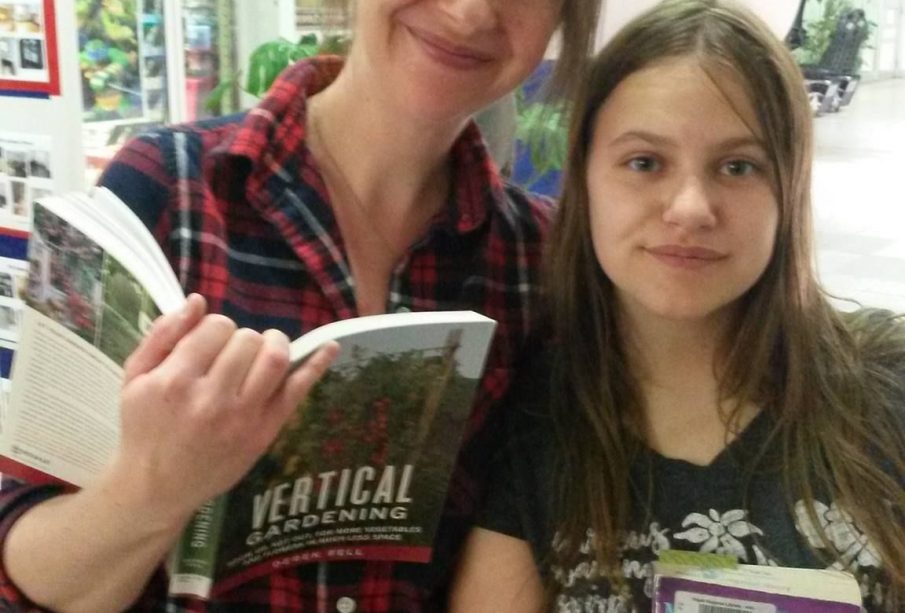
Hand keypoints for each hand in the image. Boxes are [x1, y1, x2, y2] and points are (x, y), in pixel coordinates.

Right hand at [97, 294, 337, 526]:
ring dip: (274, 344)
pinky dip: (317, 365)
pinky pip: (297, 391)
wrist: (155, 487)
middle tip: (232, 355)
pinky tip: (331, 346)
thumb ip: (163, 334)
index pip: (216, 327)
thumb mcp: (135, 377)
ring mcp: (242, 417)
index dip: (216, 328)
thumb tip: (198, 301)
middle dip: (242, 339)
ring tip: (264, 350)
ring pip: (275, 359)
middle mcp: (211, 398)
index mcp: (175, 380)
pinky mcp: (264, 433)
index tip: (210, 344)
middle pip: (247, 340)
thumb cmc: (144, 427)